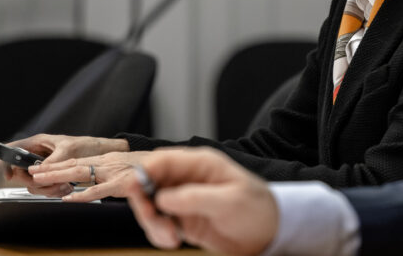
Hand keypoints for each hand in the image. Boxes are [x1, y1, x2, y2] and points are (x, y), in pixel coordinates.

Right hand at [0, 134, 127, 196]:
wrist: (102, 154)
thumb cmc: (87, 145)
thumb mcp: (68, 151)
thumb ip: (51, 162)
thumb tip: (37, 172)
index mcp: (38, 142)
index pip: (12, 150)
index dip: (5, 163)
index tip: (9, 175)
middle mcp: (38, 154)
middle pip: (20, 173)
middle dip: (33, 182)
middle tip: (47, 183)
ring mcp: (43, 167)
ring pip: (32, 184)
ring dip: (46, 188)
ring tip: (62, 185)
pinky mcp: (51, 177)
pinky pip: (44, 188)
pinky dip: (53, 191)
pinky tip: (65, 187)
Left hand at [29, 150, 143, 200]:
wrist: (169, 164)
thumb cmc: (148, 169)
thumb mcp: (124, 168)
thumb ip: (107, 175)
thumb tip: (93, 183)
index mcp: (106, 160)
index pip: (76, 162)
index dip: (56, 165)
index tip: (39, 168)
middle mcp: (107, 163)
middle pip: (74, 165)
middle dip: (51, 169)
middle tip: (32, 171)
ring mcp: (113, 173)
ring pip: (81, 173)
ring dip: (59, 176)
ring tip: (42, 179)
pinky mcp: (122, 184)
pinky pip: (99, 190)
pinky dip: (83, 194)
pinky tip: (70, 197)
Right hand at [126, 148, 277, 254]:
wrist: (269, 233)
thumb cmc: (256, 208)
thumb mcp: (230, 201)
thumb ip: (196, 197)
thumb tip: (163, 198)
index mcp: (200, 164)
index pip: (163, 160)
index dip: (144, 172)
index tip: (133, 188)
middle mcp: (187, 179)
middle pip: (149, 183)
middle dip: (143, 202)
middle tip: (151, 219)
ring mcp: (182, 200)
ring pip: (150, 206)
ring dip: (152, 222)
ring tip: (171, 237)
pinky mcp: (182, 220)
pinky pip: (158, 225)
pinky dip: (159, 234)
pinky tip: (173, 240)